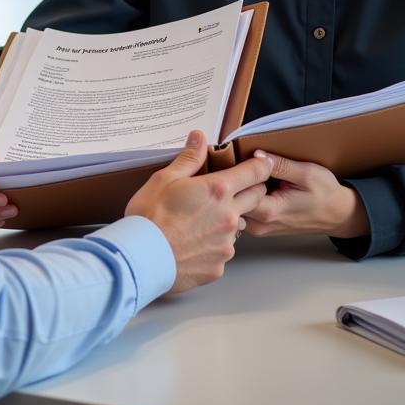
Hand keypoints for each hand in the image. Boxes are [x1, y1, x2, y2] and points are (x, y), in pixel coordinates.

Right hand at [126, 130, 272, 292]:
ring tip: (202, 220)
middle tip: (232, 188)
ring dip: (229, 219)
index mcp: (217, 191)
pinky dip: (213, 245)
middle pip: (256, 198)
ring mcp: (226, 244)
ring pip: (238, 226)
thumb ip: (188, 159)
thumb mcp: (164, 179)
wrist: (140, 259)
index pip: (254, 173)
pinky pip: (223, 250)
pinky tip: (192, 243)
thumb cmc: (149, 217)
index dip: (262, 166)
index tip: (264, 163)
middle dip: (251, 190)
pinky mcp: (219, 266)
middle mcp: (228, 217)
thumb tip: (199, 137)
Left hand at [242, 151, 369, 238]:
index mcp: (270, 211)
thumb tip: (257, 155)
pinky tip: (252, 185)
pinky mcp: (260, 226)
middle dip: (231, 183)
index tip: (237, 160)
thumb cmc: (326, 195)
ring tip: (247, 174)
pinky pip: (242, 210)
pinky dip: (242, 197)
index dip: (235, 175)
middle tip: (238, 164)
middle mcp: (260, 224)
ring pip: (234, 207)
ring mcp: (259, 228)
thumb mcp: (307, 174)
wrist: (337, 215)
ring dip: (236, 190)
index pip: (236, 193)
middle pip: (230, 202)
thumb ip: (280, 165)